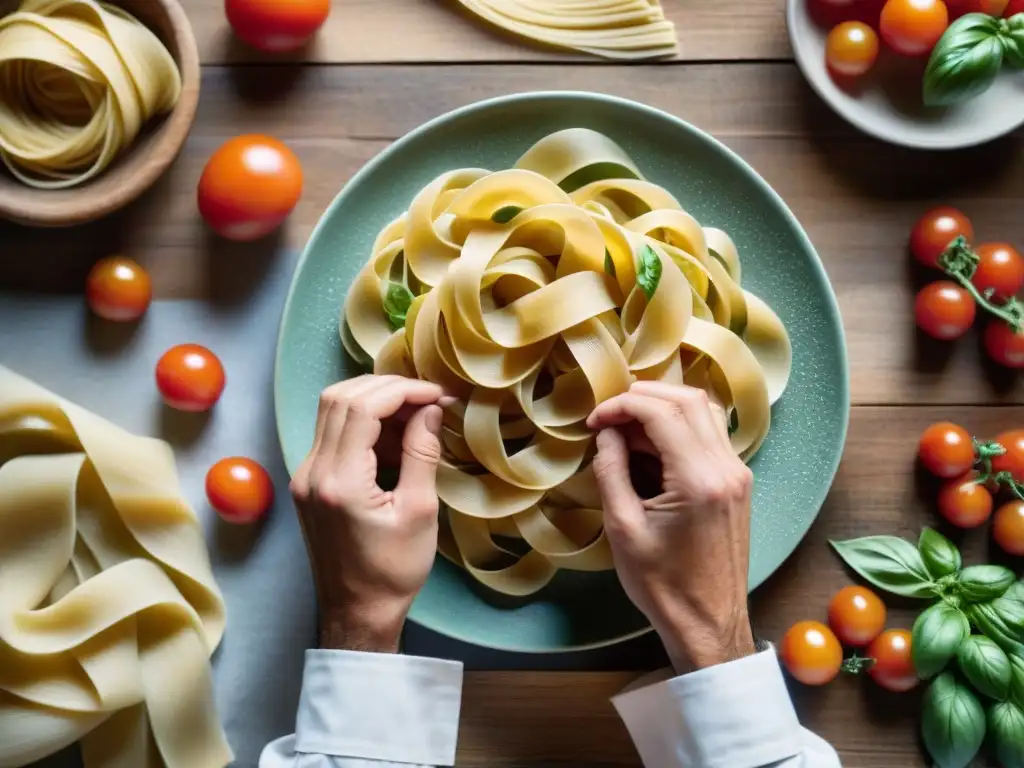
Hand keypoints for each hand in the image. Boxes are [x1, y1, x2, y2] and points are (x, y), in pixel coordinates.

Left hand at [290, 375, 450, 652]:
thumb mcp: (419, 512)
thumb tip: (430, 410)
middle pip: (340, 397)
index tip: (436, 396)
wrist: (357, 612)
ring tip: (414, 414)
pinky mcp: (309, 482)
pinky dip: (362, 421)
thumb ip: (421, 454)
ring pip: (332, 410)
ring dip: (373, 400)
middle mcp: (312, 472)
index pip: (363, 406)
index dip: (402, 391)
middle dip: (387, 388)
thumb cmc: (393, 571)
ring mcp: (305, 476)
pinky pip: (332, 433)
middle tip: (426, 399)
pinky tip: (393, 436)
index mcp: (340, 481)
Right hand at [587, 380, 755, 671]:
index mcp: (698, 480)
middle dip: (643, 397)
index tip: (593, 421)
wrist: (708, 623)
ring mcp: (738, 474)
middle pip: (688, 400)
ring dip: (665, 407)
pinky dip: (681, 425)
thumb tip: (607, 433)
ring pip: (705, 410)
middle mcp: (726, 469)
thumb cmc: (661, 585)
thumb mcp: (622, 528)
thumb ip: (612, 471)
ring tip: (628, 426)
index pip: (661, 412)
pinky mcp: (738, 483)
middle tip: (608, 416)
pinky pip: (712, 433)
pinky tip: (653, 444)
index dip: (621, 406)